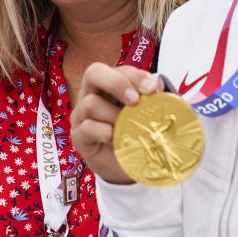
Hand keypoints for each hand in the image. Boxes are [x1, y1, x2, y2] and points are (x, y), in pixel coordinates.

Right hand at [70, 63, 161, 184]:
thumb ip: (156, 99)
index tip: (152, 89)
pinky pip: (87, 128)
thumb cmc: (137, 135)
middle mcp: (92, 95)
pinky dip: (104, 132)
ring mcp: (82, 115)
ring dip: (114, 115)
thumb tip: (159, 84)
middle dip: (116, 83)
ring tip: (128, 128)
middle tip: (134, 100)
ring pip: (90, 103)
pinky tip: (116, 139)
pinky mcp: (78, 137)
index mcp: (111, 86)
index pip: (120, 70)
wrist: (129, 166)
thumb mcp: (151, 115)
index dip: (136, 76)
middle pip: (93, 73)